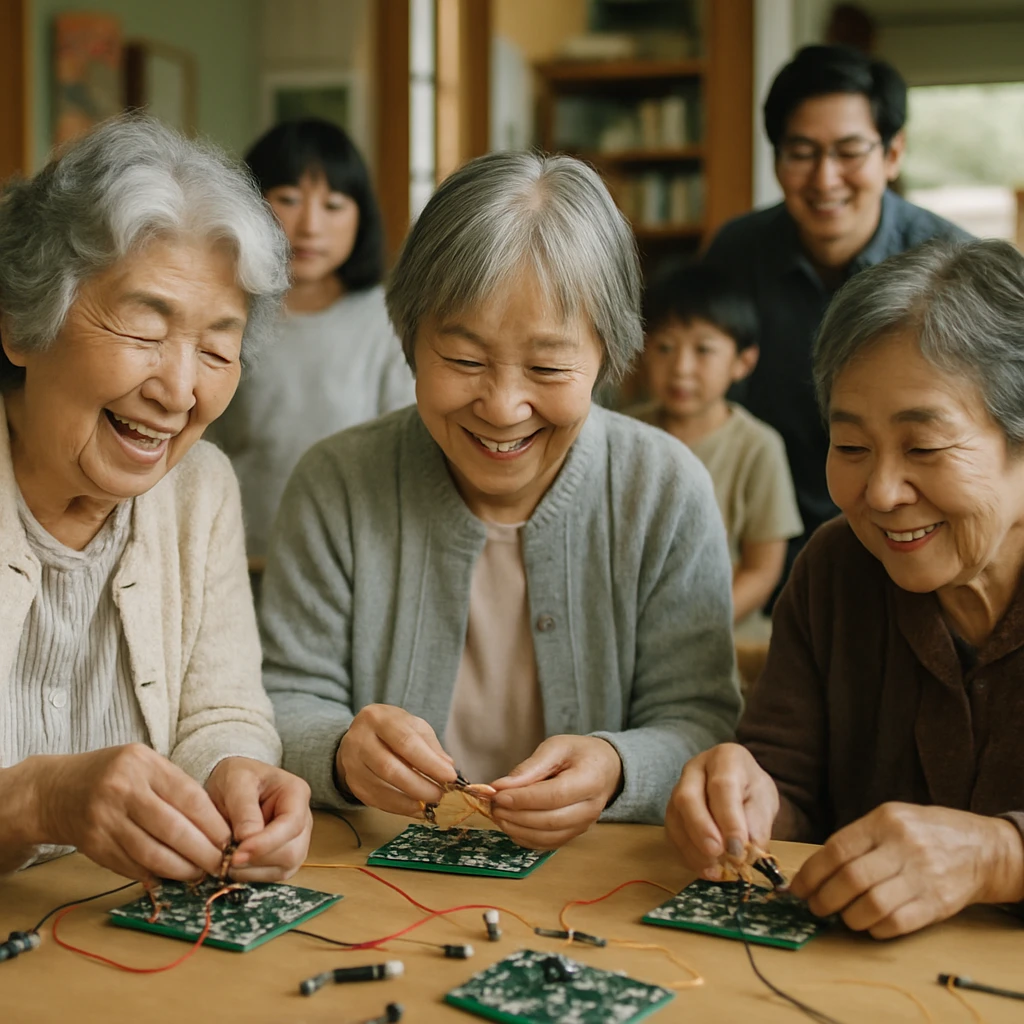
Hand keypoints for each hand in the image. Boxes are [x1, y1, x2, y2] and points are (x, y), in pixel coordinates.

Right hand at [34, 744, 230, 881]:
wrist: (56, 791)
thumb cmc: (113, 775)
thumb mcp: (145, 764)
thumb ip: (175, 786)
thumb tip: (215, 823)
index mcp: (142, 764)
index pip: (188, 796)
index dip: (212, 823)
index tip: (230, 839)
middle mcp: (122, 790)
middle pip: (172, 829)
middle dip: (203, 851)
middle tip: (221, 864)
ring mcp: (104, 820)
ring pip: (152, 853)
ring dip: (181, 869)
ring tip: (199, 874)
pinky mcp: (93, 846)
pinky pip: (131, 866)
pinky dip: (155, 874)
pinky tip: (170, 876)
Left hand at [205, 758, 312, 880]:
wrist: (232, 785)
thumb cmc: (236, 777)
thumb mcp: (236, 782)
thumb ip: (243, 809)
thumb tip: (247, 839)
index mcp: (296, 793)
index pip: (292, 824)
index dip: (266, 843)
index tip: (237, 853)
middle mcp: (303, 820)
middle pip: (292, 851)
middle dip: (258, 859)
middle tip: (227, 858)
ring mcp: (296, 841)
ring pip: (284, 868)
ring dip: (253, 869)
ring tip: (227, 857)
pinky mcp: (284, 858)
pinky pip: (273, 876)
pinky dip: (251, 875)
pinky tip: (234, 862)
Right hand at [337, 704, 455, 816]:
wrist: (362, 735)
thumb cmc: (394, 729)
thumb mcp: (414, 727)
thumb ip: (431, 746)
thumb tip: (448, 768)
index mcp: (379, 718)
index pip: (405, 742)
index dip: (429, 762)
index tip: (450, 776)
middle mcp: (359, 739)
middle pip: (390, 768)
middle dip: (419, 785)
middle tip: (441, 794)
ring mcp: (352, 763)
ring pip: (381, 787)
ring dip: (410, 799)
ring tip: (432, 803)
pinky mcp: (353, 783)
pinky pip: (376, 800)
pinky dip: (399, 807)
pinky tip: (417, 808)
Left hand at [488, 735, 621, 849]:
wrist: (605, 768)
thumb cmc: (579, 753)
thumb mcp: (556, 747)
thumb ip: (529, 767)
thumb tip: (500, 786)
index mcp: (590, 780)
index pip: (554, 796)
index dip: (523, 799)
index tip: (498, 795)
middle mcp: (590, 808)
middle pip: (550, 821)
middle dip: (516, 816)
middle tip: (493, 805)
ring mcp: (583, 825)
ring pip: (548, 837)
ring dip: (517, 830)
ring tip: (498, 815)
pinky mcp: (574, 834)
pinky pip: (547, 844)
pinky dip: (525, 839)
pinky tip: (510, 825)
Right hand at [665, 743, 778, 878]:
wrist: (739, 785)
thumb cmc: (752, 791)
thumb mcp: (765, 802)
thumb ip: (757, 825)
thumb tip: (746, 853)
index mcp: (725, 758)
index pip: (722, 786)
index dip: (728, 819)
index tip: (738, 848)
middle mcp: (695, 769)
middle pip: (688, 798)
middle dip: (701, 830)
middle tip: (717, 854)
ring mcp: (678, 787)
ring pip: (675, 817)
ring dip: (693, 848)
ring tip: (715, 869)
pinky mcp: (672, 809)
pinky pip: (672, 832)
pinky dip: (687, 854)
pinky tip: (705, 868)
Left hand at [790, 803, 1023, 938]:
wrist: (981, 848)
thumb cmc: (923, 832)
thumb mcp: (890, 819)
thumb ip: (858, 839)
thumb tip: (817, 870)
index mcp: (885, 821)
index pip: (837, 849)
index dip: (812, 873)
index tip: (798, 888)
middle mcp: (903, 846)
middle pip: (851, 879)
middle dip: (825, 898)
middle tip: (815, 907)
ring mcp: (922, 875)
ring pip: (872, 905)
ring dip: (848, 917)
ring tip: (841, 916)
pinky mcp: (938, 903)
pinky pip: (897, 922)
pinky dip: (875, 928)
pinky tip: (868, 924)